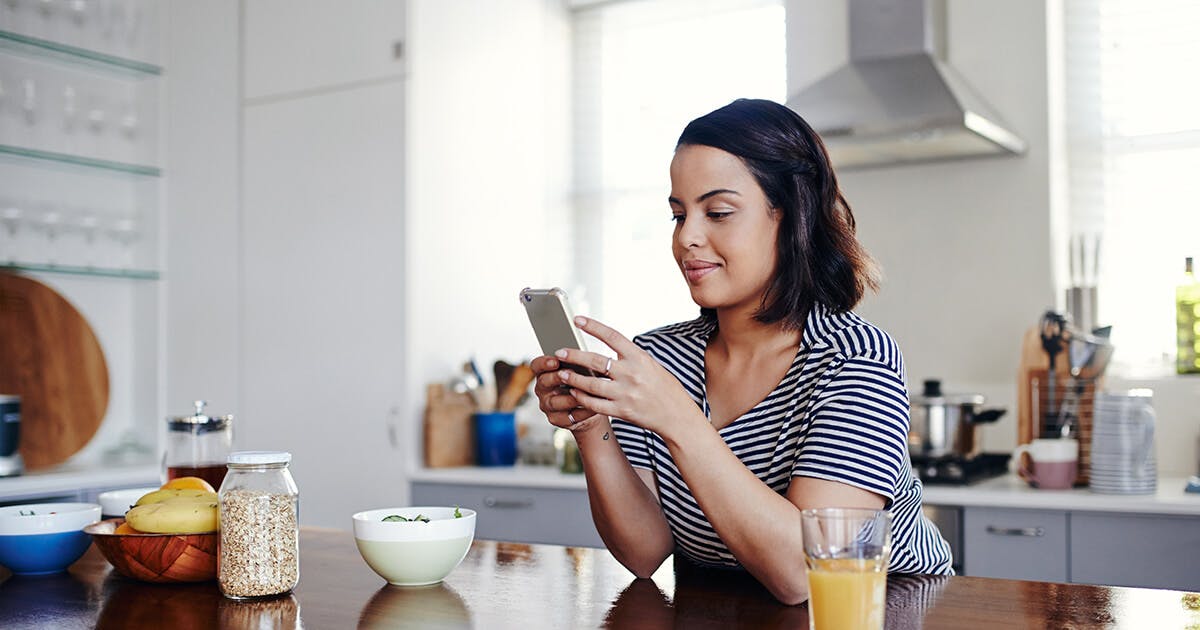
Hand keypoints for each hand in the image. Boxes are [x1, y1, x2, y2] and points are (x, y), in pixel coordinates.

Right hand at [530, 354, 604, 432]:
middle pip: (544, 382)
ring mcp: (548, 406)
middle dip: (556, 377)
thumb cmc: (584, 384)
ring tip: (585, 393)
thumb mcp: (582, 371)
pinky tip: (593, 407)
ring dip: (571, 397)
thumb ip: (580, 365)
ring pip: (555, 402)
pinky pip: (568, 416)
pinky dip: (582, 411)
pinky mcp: (557, 419)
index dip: (544, 363)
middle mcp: (543, 389)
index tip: (556, 361)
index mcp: (545, 373)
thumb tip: (589, 358)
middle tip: (570, 374)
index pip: (537, 366)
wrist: (592, 406)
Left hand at [552, 316, 699, 437]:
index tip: (577, 320)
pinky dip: (582, 398)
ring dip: (573, 378)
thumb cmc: (664, 388)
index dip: (593, 326)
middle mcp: (631, 374)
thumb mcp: (650, 365)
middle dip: (574, 356)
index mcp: (639, 358)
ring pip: (591, 384)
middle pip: (595, 361)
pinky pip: (595, 404)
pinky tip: (574, 393)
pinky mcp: (621, 411)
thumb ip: (629, 358)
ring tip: (562, 373)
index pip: (612, 336)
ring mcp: (625, 393)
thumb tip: (608, 350)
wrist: (677, 415)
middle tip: (559, 352)